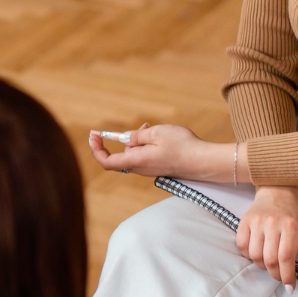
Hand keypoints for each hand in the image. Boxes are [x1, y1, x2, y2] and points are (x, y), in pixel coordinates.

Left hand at [87, 124, 233, 181]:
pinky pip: (145, 156)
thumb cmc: (182, 146)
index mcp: (136, 161)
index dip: (96, 150)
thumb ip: (137, 136)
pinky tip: (158, 135)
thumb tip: (126, 139)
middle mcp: (140, 169)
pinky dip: (146, 145)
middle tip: (138, 126)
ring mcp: (150, 169)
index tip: (93, 136)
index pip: (107, 161)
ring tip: (150, 127)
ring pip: (134, 154)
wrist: (204, 161)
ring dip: (137, 140)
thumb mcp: (156, 133)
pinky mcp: (159, 168)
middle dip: (123, 139)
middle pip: (122, 155)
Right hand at [238, 185, 297, 286]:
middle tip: (279, 276)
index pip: (286, 257)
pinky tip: (258, 254)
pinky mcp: (244, 221)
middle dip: (275, 274)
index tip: (289, 287)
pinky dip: (248, 255)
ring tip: (269, 264)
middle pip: (269, 259)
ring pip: (255, 255)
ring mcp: (256, 222)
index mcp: (291, 226)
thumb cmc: (297, 215)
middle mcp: (272, 223)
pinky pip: (242, 246)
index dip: (287, 276)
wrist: (278, 192)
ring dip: (262, 266)